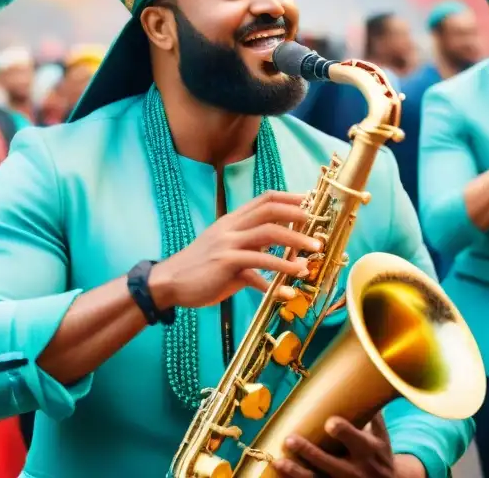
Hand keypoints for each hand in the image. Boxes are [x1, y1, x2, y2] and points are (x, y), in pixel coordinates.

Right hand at [149, 190, 319, 308]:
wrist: (169, 282)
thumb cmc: (200, 268)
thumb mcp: (226, 250)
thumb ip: (253, 248)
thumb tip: (284, 255)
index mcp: (232, 221)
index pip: (264, 200)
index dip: (289, 198)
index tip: (310, 202)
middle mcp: (231, 227)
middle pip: (270, 212)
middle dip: (298, 218)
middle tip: (318, 230)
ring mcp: (228, 244)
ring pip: (268, 236)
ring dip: (295, 244)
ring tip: (313, 255)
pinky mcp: (225, 265)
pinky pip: (258, 269)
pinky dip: (276, 280)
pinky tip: (289, 290)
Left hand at [274, 414, 409, 477]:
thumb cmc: (379, 453)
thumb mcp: (381, 434)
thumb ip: (371, 411)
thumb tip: (365, 376)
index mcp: (369, 450)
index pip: (357, 441)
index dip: (344, 432)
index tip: (330, 422)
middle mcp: (357, 470)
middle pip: (331, 464)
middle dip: (311, 453)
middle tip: (291, 440)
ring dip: (297, 473)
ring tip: (279, 461)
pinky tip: (282, 474)